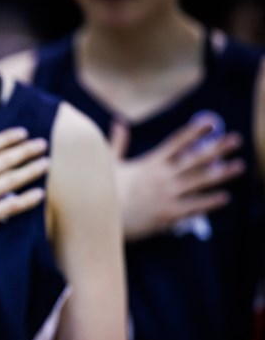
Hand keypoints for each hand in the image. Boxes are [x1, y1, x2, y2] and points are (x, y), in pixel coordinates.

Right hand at [0, 127, 48, 230]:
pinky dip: (27, 199)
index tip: (22, 133)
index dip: (7, 139)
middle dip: (25, 150)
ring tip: (46, 163)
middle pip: (3, 160)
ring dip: (31, 170)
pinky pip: (12, 206)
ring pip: (11, 180)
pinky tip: (40, 194)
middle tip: (42, 144)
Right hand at [110, 117, 243, 241]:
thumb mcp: (109, 163)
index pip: (178, 142)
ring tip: (239, 166)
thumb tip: (118, 121)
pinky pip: (193, 207)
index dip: (196, 132)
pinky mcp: (168, 214)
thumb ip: (118, 142)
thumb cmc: (103, 190)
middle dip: (217, 149)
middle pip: (196, 159)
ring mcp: (167, 195)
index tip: (212, 123)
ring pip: (200, 182)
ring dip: (221, 174)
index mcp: (151, 163)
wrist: (99, 218)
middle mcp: (163, 176)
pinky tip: (224, 198)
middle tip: (235, 140)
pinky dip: (209, 202)